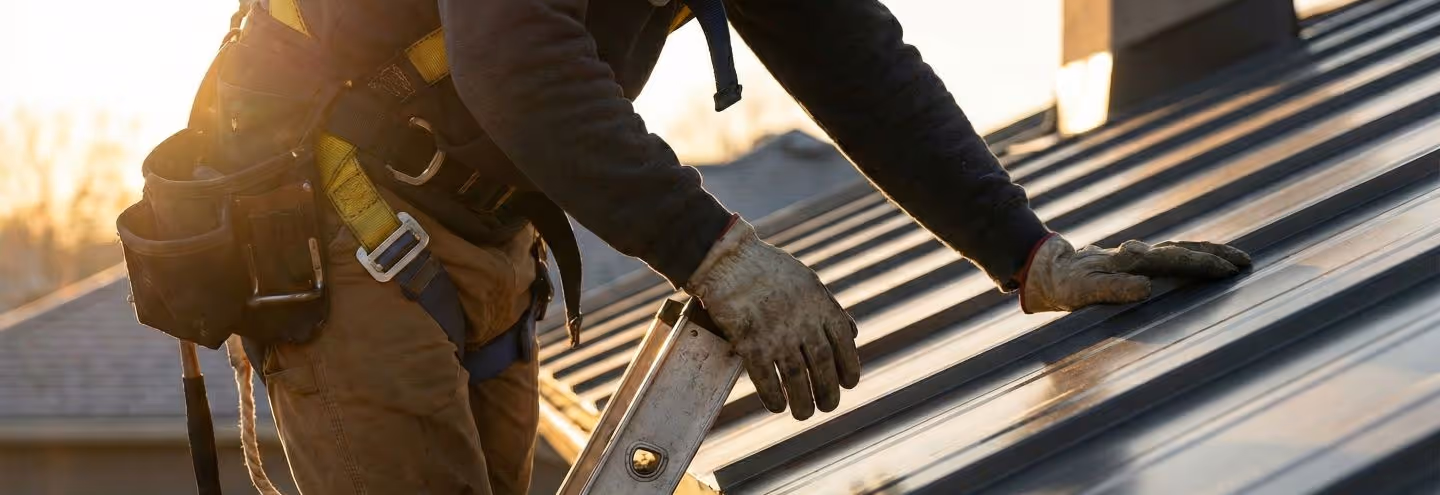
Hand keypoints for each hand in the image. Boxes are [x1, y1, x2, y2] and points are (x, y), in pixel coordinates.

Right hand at [686, 217, 861, 419]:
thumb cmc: (768, 269)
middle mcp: (801, 321)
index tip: (848, 384)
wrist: (728, 260)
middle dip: (828, 391)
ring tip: (804, 414)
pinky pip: (766, 378)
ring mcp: (776, 333)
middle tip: (828, 406)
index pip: (843, 343)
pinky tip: (777, 406)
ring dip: (803, 401)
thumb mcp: (808, 281)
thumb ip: (830, 308)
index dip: (848, 367)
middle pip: (822, 365)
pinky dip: (773, 396)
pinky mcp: (750, 342)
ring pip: (797, 378)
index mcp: (819, 304)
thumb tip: (853, 334)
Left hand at [1021, 234, 1251, 312]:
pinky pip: (1174, 255)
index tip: (1226, 270)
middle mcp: (1138, 253)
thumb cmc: (1066, 285)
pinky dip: (1197, 256)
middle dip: (1216, 256)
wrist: (1050, 269)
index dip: (1200, 265)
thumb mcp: (1081, 292)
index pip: (1173, 260)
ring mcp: (1140, 255)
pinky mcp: (1140, 261)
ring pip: (1182, 249)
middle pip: (1184, 250)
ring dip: (1211, 253)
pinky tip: (1213, 263)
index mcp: (1129, 260)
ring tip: (1239, 260)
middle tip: (1245, 263)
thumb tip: (1146, 287)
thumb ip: (1111, 289)